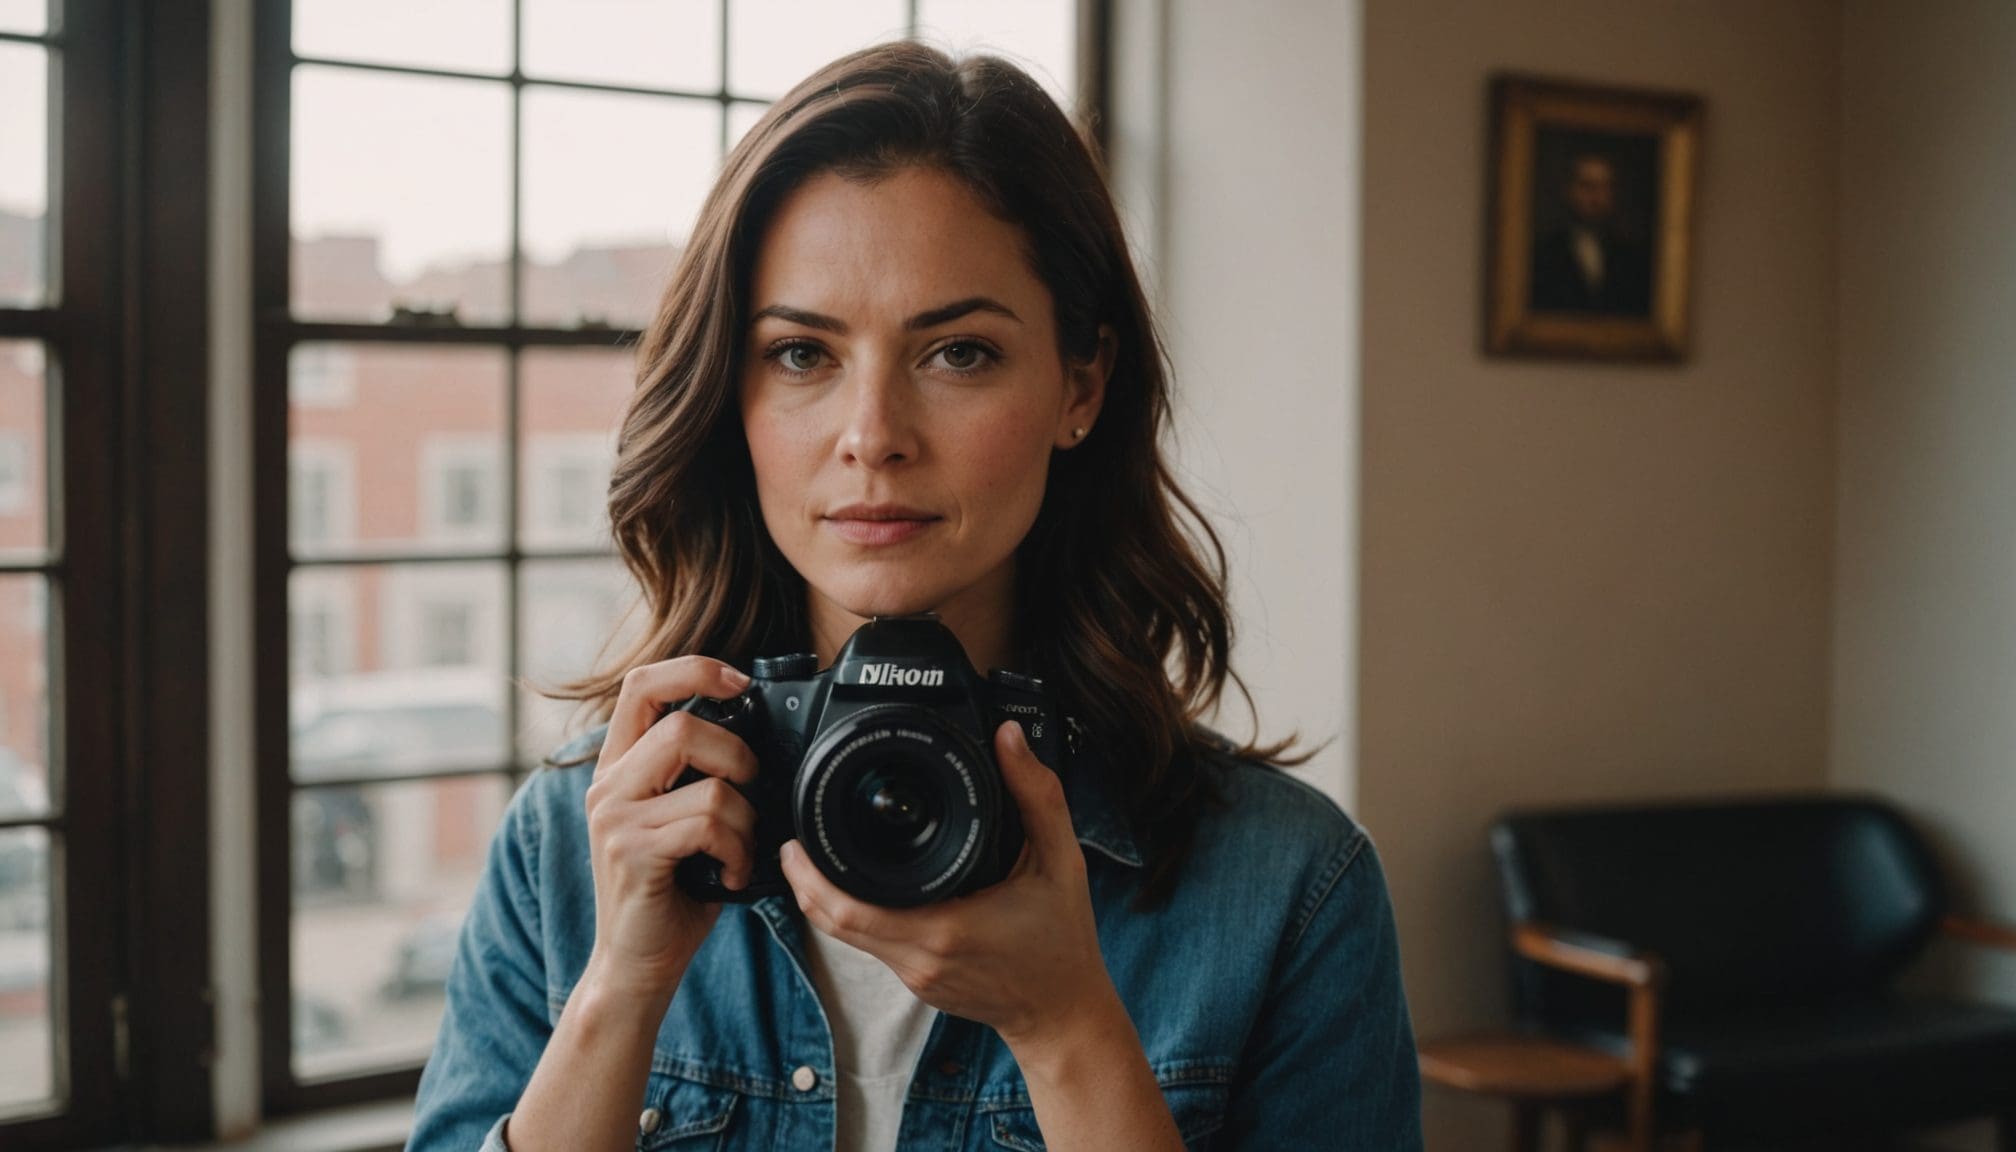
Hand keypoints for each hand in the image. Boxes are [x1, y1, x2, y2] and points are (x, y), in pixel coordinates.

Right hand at [581, 656, 760, 1002]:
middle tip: (751, 792)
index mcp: (619, 768)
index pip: (640, 685)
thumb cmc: (671, 894)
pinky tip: (732, 876)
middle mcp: (607, 786)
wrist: (636, 965)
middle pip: (680, 726)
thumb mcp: (681, 822)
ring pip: (707, 783)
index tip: (739, 681)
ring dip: (746, 819)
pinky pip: (708, 825)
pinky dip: (738, 851)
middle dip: (737, 756)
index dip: (693, 670)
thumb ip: (700, 778)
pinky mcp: (632, 852)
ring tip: (742, 849)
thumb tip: (761, 743)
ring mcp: (614, 818)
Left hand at [779, 720, 1117, 1047]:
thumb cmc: (1063, 942)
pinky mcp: (918, 982)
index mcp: (946, 928)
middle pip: (833, 923)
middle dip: (803, 882)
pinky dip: (853, 915)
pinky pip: (870, 946)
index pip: (851, 909)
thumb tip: (1010, 738)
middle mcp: (920, 958)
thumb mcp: (1060, 860)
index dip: (812, 876)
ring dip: (824, 899)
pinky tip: (857, 885)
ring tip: (813, 856)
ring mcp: (915, 976)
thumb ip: (1037, 795)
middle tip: (790, 842)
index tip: (796, 838)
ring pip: (846, 937)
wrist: (1063, 1013)